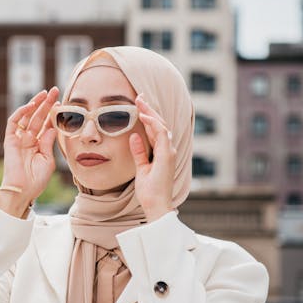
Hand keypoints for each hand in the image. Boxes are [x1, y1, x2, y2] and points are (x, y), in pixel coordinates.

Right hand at [0, 88, 58, 212]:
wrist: (23, 191)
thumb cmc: (36, 180)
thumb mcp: (48, 160)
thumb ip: (49, 143)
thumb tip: (52, 127)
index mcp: (39, 144)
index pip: (46, 124)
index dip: (53, 114)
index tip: (61, 103)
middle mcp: (29, 139)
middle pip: (38, 117)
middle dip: (46, 103)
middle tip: (55, 90)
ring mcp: (19, 139)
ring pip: (27, 117)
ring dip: (35, 104)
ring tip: (44, 93)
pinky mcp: (9, 141)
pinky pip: (13, 123)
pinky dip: (20, 113)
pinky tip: (30, 106)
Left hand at [129, 94, 176, 221]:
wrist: (156, 205)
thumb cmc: (150, 191)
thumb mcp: (141, 168)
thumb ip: (139, 152)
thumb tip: (133, 137)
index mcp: (162, 152)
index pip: (155, 129)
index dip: (147, 115)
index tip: (138, 104)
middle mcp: (168, 150)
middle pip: (159, 124)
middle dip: (149, 109)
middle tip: (139, 96)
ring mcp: (169, 152)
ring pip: (161, 125)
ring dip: (150, 112)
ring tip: (140, 101)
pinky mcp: (167, 155)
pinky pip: (161, 134)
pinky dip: (152, 123)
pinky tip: (143, 115)